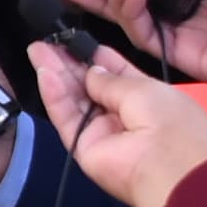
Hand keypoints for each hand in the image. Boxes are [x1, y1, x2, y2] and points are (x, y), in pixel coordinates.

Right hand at [24, 38, 206, 206]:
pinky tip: (44, 74)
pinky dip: (54, 97)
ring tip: (36, 50)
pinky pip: (67, 118)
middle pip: (89, 84)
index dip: (95, 55)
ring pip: (73, 99)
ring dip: (56, 74)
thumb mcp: (143, 88)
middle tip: (46, 42)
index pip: (115, 72)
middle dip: (69, 62)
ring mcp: (101, 132)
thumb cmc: (167, 119)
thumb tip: (92, 70)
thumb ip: (111, 79)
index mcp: (145, 97)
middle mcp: (122, 114)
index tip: (75, 39)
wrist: (170, 167)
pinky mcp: (83, 147)